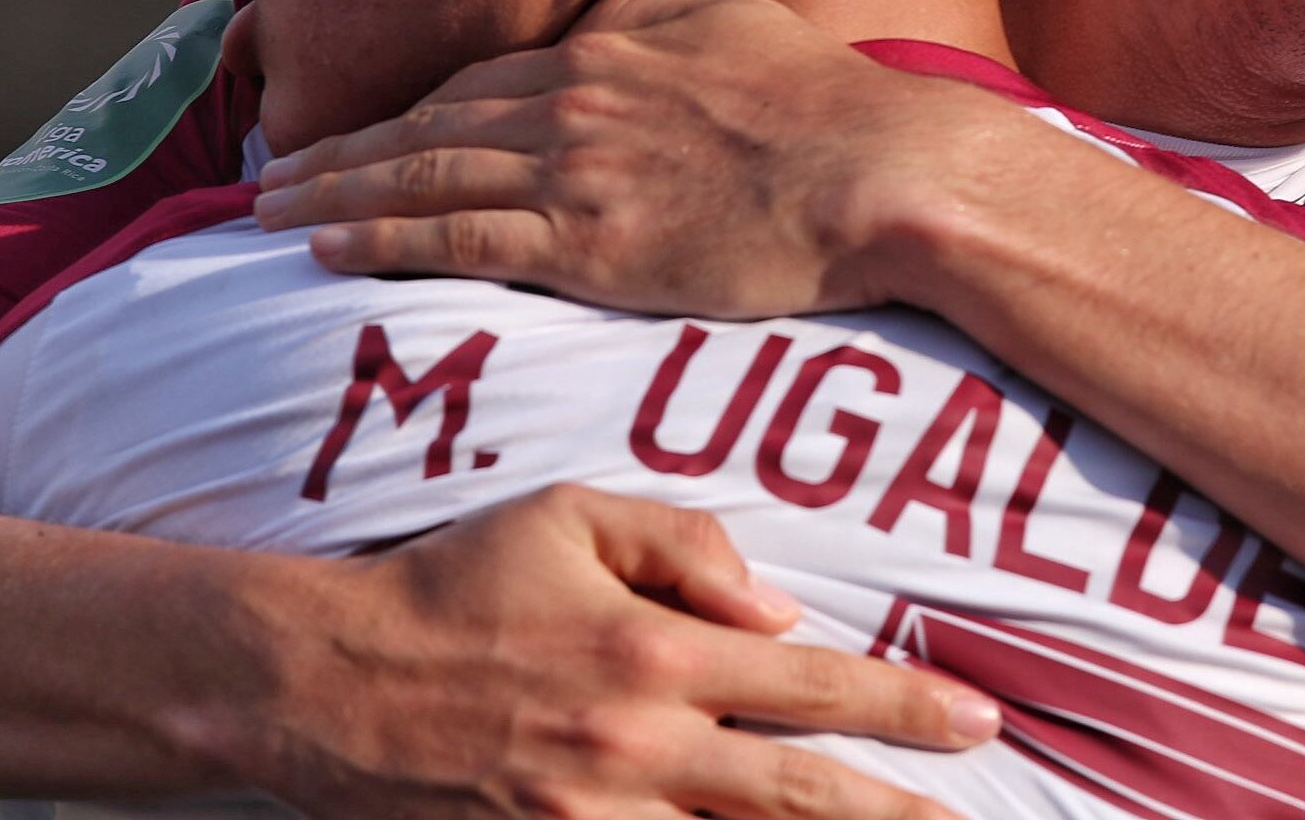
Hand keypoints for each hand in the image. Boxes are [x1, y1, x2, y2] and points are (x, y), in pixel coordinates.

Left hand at [253, 0, 1004, 315]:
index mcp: (609, 51)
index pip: (482, 82)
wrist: (875, 170)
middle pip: (429, 125)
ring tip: (270, 213)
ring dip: (335, 191)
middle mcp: (572, 100)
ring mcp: (574, 170)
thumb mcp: (739, 28)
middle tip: (273, 172)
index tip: (366, 132)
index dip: (411, 111)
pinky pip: (455, 238)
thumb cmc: (829, 105)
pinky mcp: (587, 242)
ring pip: (421, 177)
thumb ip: (664, 31)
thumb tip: (620, 36)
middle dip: (343, 148)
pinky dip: (379, 239)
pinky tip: (325, 248)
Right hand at [253, 483, 998, 818]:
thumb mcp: (571, 516)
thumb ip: (685, 544)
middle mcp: (640, 744)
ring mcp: (595, 818)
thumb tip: (782, 606)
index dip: (906, 705)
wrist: (325, 680)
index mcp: (655, 649)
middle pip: (802, 796)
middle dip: (900, 811)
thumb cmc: (455, 583)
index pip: (813, 680)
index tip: (979, 720)